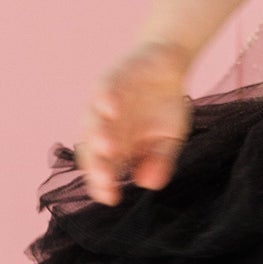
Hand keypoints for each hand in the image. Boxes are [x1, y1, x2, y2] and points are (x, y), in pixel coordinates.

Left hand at [74, 42, 193, 205]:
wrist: (167, 65)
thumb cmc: (164, 106)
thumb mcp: (170, 138)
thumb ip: (160, 160)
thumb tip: (149, 185)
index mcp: (116, 147)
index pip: (102, 170)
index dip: (103, 185)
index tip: (111, 198)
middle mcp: (104, 129)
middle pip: (93, 151)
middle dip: (98, 166)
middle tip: (106, 181)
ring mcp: (105, 105)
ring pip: (93, 123)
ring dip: (99, 135)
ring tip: (107, 149)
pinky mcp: (111, 81)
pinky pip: (104, 92)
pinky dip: (106, 100)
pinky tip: (112, 110)